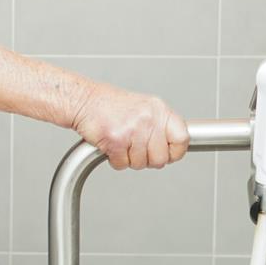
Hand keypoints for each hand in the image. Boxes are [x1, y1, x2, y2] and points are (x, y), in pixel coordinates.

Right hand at [70, 81, 189, 169]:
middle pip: (161, 158)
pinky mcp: (115, 140)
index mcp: (159, 109)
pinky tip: (111, 145)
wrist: (83, 100)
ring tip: (121, 142)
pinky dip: (114, 160)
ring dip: (128, 159)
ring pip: (140, 164)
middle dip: (147, 159)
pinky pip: (122, 164)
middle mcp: (148, 118)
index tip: (167, 153)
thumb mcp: (144, 107)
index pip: (182, 138)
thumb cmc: (110, 105)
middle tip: (136, 149)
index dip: (175, 152)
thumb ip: (160, 125)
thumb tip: (175, 147)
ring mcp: (132, 129)